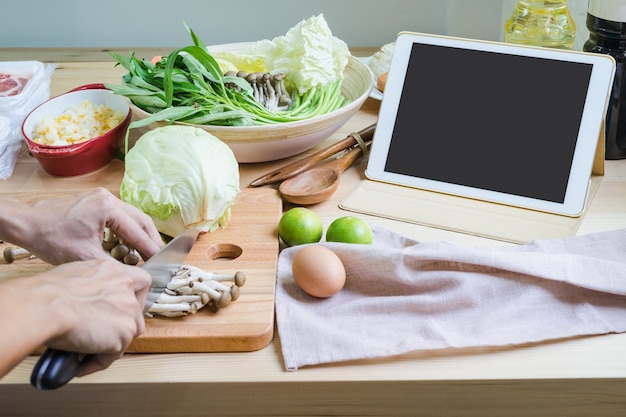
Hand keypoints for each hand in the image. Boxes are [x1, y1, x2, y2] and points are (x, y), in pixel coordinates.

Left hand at [22, 188, 163, 264]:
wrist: (27, 224)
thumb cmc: (50, 239)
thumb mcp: (85, 257)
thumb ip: (114, 266)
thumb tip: (134, 275)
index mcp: (108, 208)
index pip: (138, 231)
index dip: (150, 249)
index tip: (161, 262)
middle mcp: (108, 198)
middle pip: (141, 220)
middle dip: (150, 240)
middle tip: (158, 257)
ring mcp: (103, 197)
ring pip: (132, 217)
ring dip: (139, 235)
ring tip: (145, 253)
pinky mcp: (96, 201)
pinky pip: (120, 216)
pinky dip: (126, 230)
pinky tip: (126, 245)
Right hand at [39, 259, 150, 374]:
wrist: (44, 305)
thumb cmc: (47, 293)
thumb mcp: (75, 276)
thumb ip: (91, 286)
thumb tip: (85, 300)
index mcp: (114, 270)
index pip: (140, 282)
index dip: (133, 298)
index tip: (120, 310)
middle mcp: (126, 287)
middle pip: (135, 312)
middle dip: (119, 326)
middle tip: (99, 335)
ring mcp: (129, 309)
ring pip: (126, 334)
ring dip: (109, 345)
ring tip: (86, 352)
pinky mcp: (126, 331)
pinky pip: (114, 353)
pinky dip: (98, 361)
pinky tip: (81, 363)